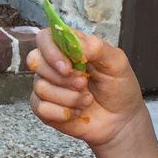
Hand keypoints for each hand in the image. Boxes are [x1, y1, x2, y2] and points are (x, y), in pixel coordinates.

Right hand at [26, 27, 145, 148]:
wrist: (122, 119)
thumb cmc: (119, 87)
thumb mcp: (116, 63)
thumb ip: (97, 48)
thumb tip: (77, 44)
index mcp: (69, 48)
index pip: (45, 38)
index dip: (51, 51)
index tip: (68, 66)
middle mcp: (54, 65)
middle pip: (35, 61)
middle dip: (62, 78)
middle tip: (84, 84)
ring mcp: (47, 87)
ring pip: (41, 88)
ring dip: (69, 98)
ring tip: (87, 100)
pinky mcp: (45, 108)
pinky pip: (41, 108)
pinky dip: (62, 112)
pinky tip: (76, 112)